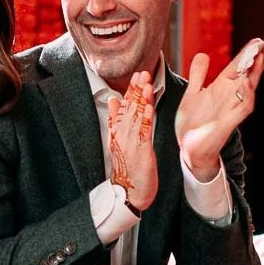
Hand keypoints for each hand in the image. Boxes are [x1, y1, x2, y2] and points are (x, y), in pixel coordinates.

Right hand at [107, 69, 157, 212]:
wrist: (129, 191)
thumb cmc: (128, 167)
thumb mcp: (118, 141)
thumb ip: (116, 119)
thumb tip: (114, 100)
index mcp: (117, 130)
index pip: (124, 105)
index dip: (131, 90)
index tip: (137, 75)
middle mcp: (122, 134)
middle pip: (130, 107)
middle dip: (136, 89)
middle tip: (142, 73)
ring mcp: (131, 141)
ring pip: (137, 116)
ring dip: (142, 99)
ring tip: (146, 83)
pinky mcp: (141, 150)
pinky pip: (144, 131)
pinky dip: (147, 118)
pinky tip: (150, 107)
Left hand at [175, 36, 263, 182]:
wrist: (189, 149)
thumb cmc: (193, 123)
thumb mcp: (193, 94)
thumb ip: (199, 75)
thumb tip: (203, 54)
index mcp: (222, 87)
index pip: (239, 66)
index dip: (248, 53)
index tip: (258, 39)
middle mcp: (230, 96)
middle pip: (249, 73)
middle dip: (259, 58)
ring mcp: (232, 108)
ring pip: (250, 87)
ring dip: (256, 72)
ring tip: (261, 55)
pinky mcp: (230, 122)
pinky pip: (243, 107)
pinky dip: (246, 95)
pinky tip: (247, 82)